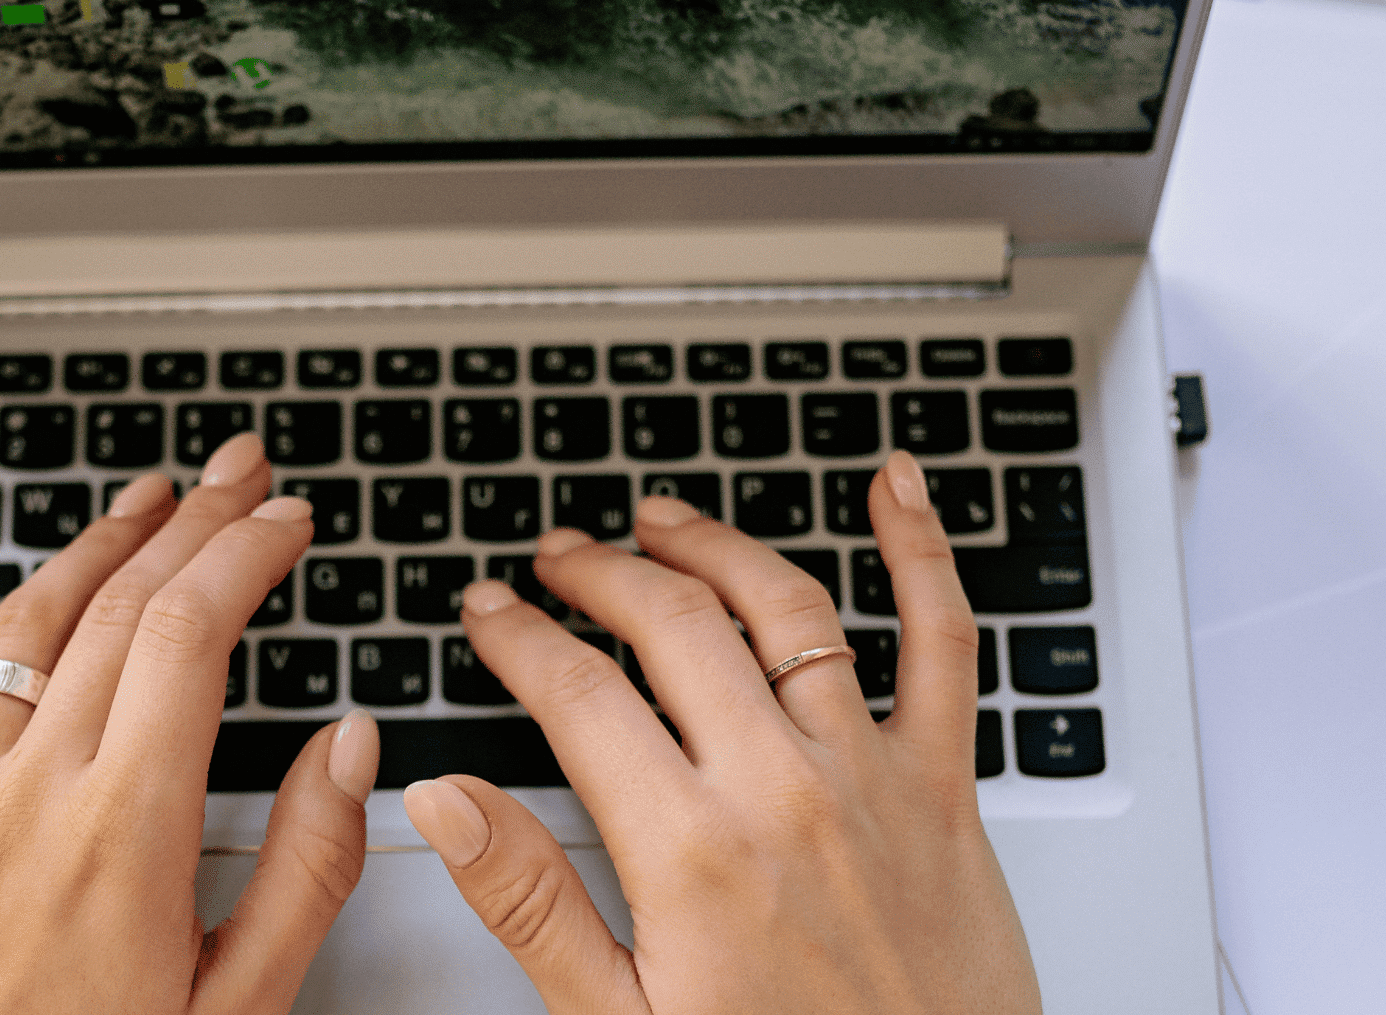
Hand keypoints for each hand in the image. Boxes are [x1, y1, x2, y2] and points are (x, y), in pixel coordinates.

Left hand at [0, 434, 379, 1014]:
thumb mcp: (239, 1003)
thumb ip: (306, 868)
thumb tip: (349, 746)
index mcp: (127, 830)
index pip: (191, 634)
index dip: (246, 553)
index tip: (288, 519)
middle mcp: (33, 794)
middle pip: (119, 607)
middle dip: (194, 522)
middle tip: (241, 473)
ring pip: (22, 626)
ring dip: (93, 543)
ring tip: (148, 495)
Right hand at [402, 450, 1040, 1013]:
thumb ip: (527, 900)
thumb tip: (442, 802)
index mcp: (690, 850)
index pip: (577, 694)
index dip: (518, 636)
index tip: (489, 611)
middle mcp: (782, 790)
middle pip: (671, 624)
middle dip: (595, 572)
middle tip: (554, 556)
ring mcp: (869, 775)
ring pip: (784, 606)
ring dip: (711, 544)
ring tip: (659, 522)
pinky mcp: (942, 784)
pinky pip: (944, 641)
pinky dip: (922, 552)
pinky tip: (895, 486)